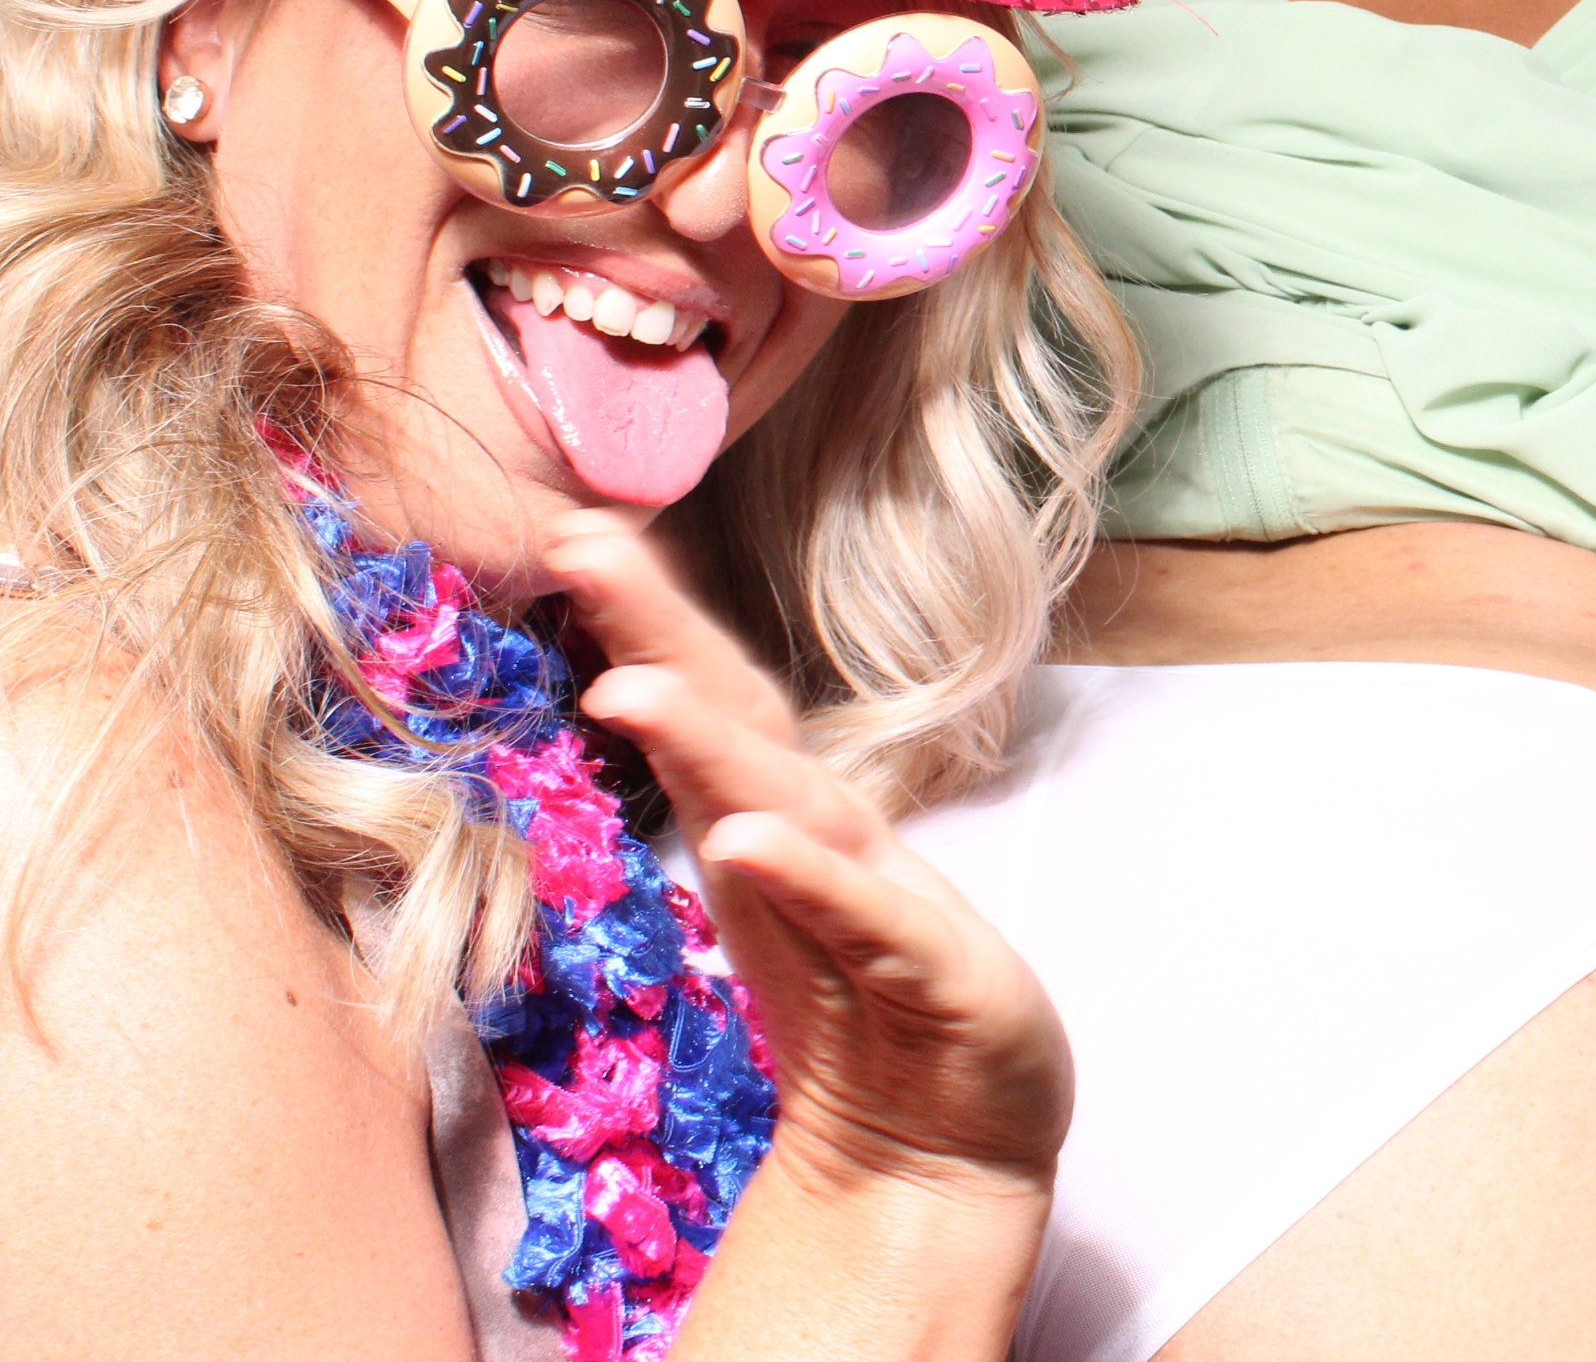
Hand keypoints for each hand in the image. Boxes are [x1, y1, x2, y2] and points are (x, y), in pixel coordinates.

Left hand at [545, 512, 1072, 1199]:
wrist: (936, 1157)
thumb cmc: (856, 1011)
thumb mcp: (765, 893)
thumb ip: (715, 795)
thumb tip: (625, 691)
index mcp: (782, 816)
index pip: (708, 695)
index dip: (645, 613)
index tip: (567, 531)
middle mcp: (830, 835)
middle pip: (742, 716)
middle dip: (665, 626)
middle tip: (582, 545)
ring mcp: (885, 895)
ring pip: (792, 803)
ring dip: (713, 744)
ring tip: (633, 687)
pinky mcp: (934, 969)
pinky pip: (858, 917)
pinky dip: (804, 873)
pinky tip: (748, 838)